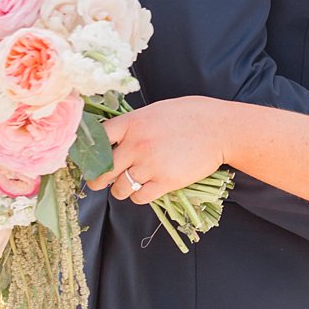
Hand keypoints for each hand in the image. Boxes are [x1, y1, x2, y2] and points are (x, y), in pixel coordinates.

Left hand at [85, 96, 226, 204]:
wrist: (218, 128)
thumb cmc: (189, 115)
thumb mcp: (154, 111)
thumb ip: (133, 125)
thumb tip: (114, 137)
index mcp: (131, 123)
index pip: (96, 139)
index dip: (90, 151)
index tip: (90, 158)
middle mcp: (136, 144)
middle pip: (102, 170)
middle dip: (97, 179)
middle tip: (98, 182)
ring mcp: (150, 164)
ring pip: (119, 188)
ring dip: (120, 189)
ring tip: (125, 186)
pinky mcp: (165, 181)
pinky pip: (139, 197)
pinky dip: (138, 196)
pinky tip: (144, 189)